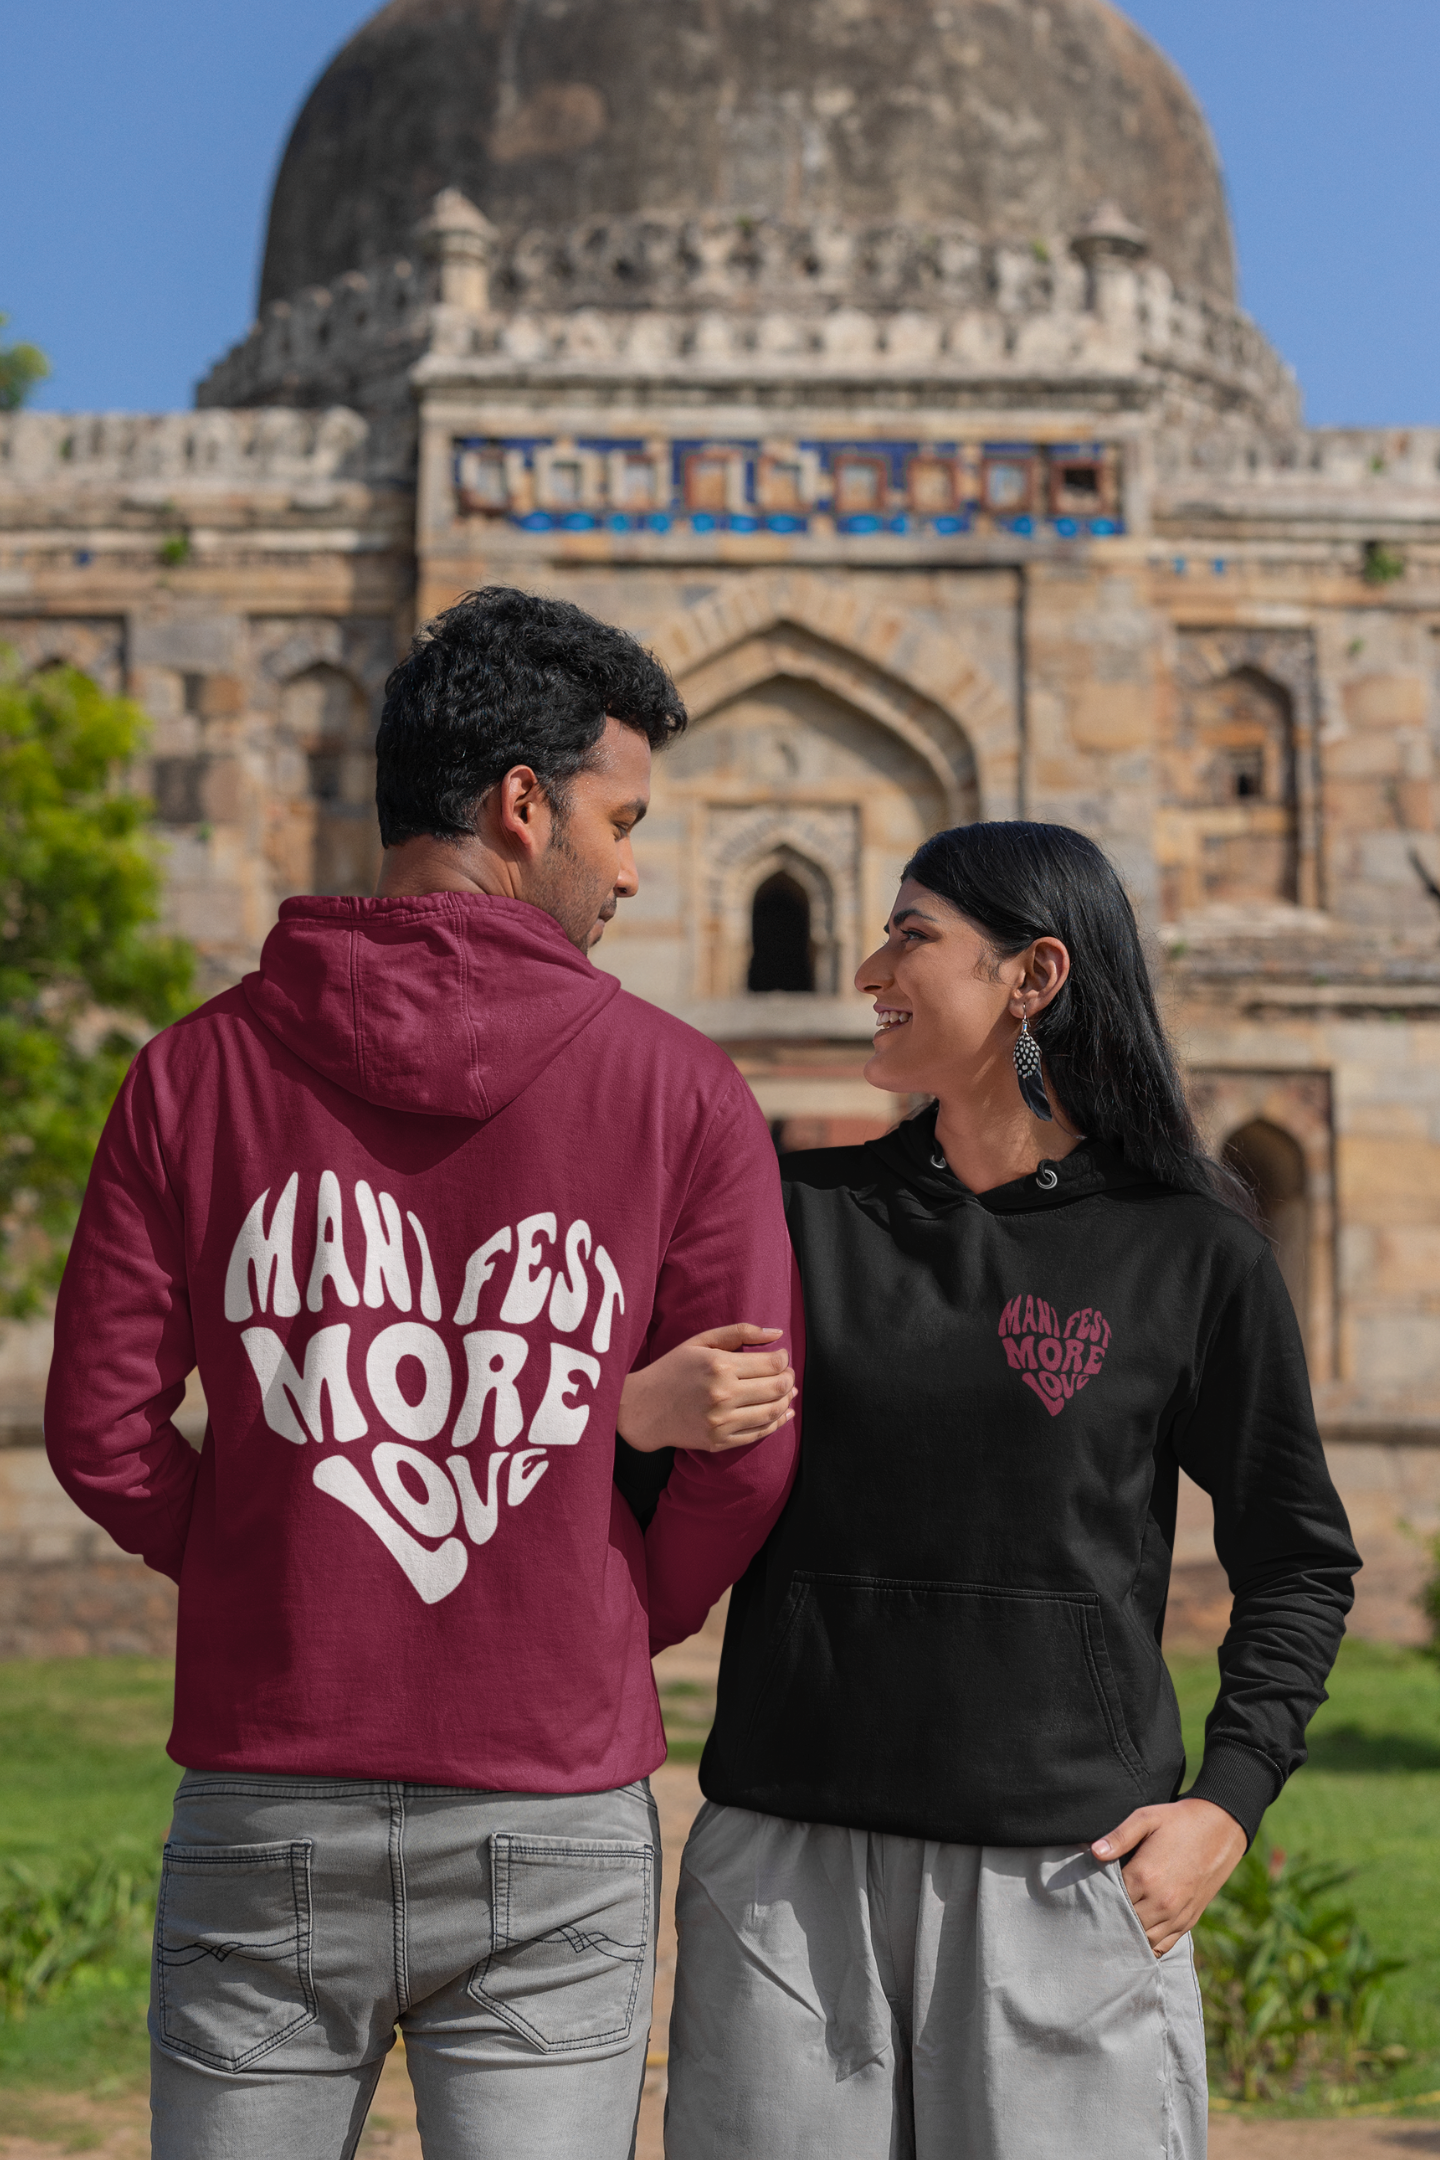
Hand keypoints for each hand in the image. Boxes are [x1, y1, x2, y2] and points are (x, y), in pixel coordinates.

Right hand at [617, 1325, 795, 1455]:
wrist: (644, 1408)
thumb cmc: (673, 1369)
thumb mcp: (701, 1342)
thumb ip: (740, 1333)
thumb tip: (777, 1334)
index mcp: (719, 1366)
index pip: (772, 1364)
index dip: (784, 1359)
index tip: (780, 1356)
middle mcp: (723, 1395)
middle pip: (777, 1387)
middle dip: (788, 1378)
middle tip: (786, 1373)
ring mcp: (722, 1422)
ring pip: (773, 1412)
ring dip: (786, 1400)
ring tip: (786, 1391)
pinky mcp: (720, 1442)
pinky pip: (760, 1433)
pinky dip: (777, 1423)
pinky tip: (782, 1413)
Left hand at [1091, 1797, 1247, 1954]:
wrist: (1221, 1827)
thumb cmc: (1178, 1820)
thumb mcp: (1146, 1817)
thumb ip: (1119, 1836)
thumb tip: (1094, 1853)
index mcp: (1145, 1876)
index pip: (1110, 1900)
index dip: (1096, 1899)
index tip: (1087, 1896)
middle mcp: (1161, 1902)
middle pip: (1124, 1924)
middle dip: (1109, 1920)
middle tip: (1094, 1916)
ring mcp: (1177, 1914)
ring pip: (1143, 1940)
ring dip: (1127, 1936)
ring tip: (1112, 1928)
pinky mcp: (1189, 1920)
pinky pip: (1164, 1946)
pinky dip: (1148, 1947)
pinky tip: (1136, 1940)